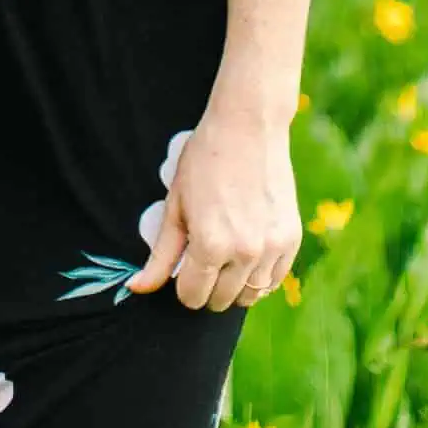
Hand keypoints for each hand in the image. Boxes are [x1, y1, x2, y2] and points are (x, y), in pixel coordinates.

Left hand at [125, 106, 300, 313]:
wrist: (248, 126)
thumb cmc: (204, 161)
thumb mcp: (175, 205)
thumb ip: (160, 254)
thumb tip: (137, 288)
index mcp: (209, 245)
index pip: (192, 297)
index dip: (183, 285)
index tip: (184, 266)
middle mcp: (243, 253)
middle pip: (220, 301)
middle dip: (207, 286)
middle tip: (204, 257)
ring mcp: (271, 248)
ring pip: (250, 297)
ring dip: (234, 285)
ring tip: (226, 256)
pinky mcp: (291, 239)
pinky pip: (274, 281)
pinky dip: (259, 277)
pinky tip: (247, 255)